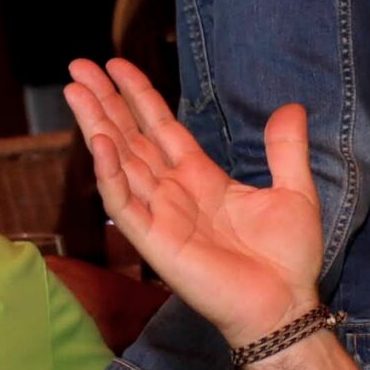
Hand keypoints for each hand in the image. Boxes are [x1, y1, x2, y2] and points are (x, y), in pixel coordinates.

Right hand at [65, 58, 324, 349]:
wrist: (285, 304)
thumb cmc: (287, 258)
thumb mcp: (294, 192)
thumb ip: (286, 150)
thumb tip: (293, 107)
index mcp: (202, 178)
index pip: (161, 128)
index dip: (139, 97)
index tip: (117, 65)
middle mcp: (174, 192)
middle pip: (131, 138)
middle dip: (105, 102)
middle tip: (78, 64)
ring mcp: (160, 215)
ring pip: (120, 163)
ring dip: (97, 126)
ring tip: (76, 89)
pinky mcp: (154, 241)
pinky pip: (124, 203)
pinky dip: (110, 174)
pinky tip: (100, 143)